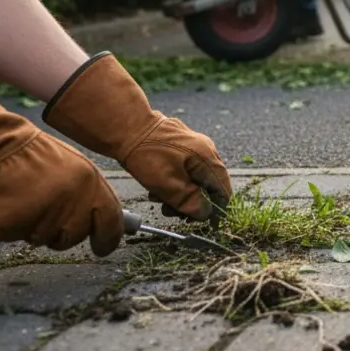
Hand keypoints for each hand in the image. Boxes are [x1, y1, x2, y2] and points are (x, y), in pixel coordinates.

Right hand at [0, 132, 124, 255]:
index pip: (111, 221)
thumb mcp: (75, 167)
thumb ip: (90, 194)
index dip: (108, 239)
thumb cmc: (35, 155)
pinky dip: (8, 225)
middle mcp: (72, 200)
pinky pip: (14, 236)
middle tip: (46, 214)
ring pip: (43, 239)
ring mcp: (43, 212)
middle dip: (62, 233)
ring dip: (32, 227)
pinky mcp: (14, 221)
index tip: (102, 247)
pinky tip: (7, 202)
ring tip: (25, 200)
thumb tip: (101, 221)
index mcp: (91, 183)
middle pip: (75, 236)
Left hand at [44, 53, 232, 222]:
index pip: (223, 190)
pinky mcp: (180, 144)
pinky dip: (174, 181)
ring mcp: (193, 146)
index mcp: (208, 159)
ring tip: (157, 199)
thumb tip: (205, 214)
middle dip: (191, 202)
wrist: (126, 126)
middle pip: (208, 185)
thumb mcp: (168, 186)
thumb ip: (190, 203)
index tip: (208, 224)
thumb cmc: (147, 155)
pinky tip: (156, 186)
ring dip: (179, 193)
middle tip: (171, 212)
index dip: (217, 210)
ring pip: (194, 178)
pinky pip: (184, 168)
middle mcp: (206, 150)